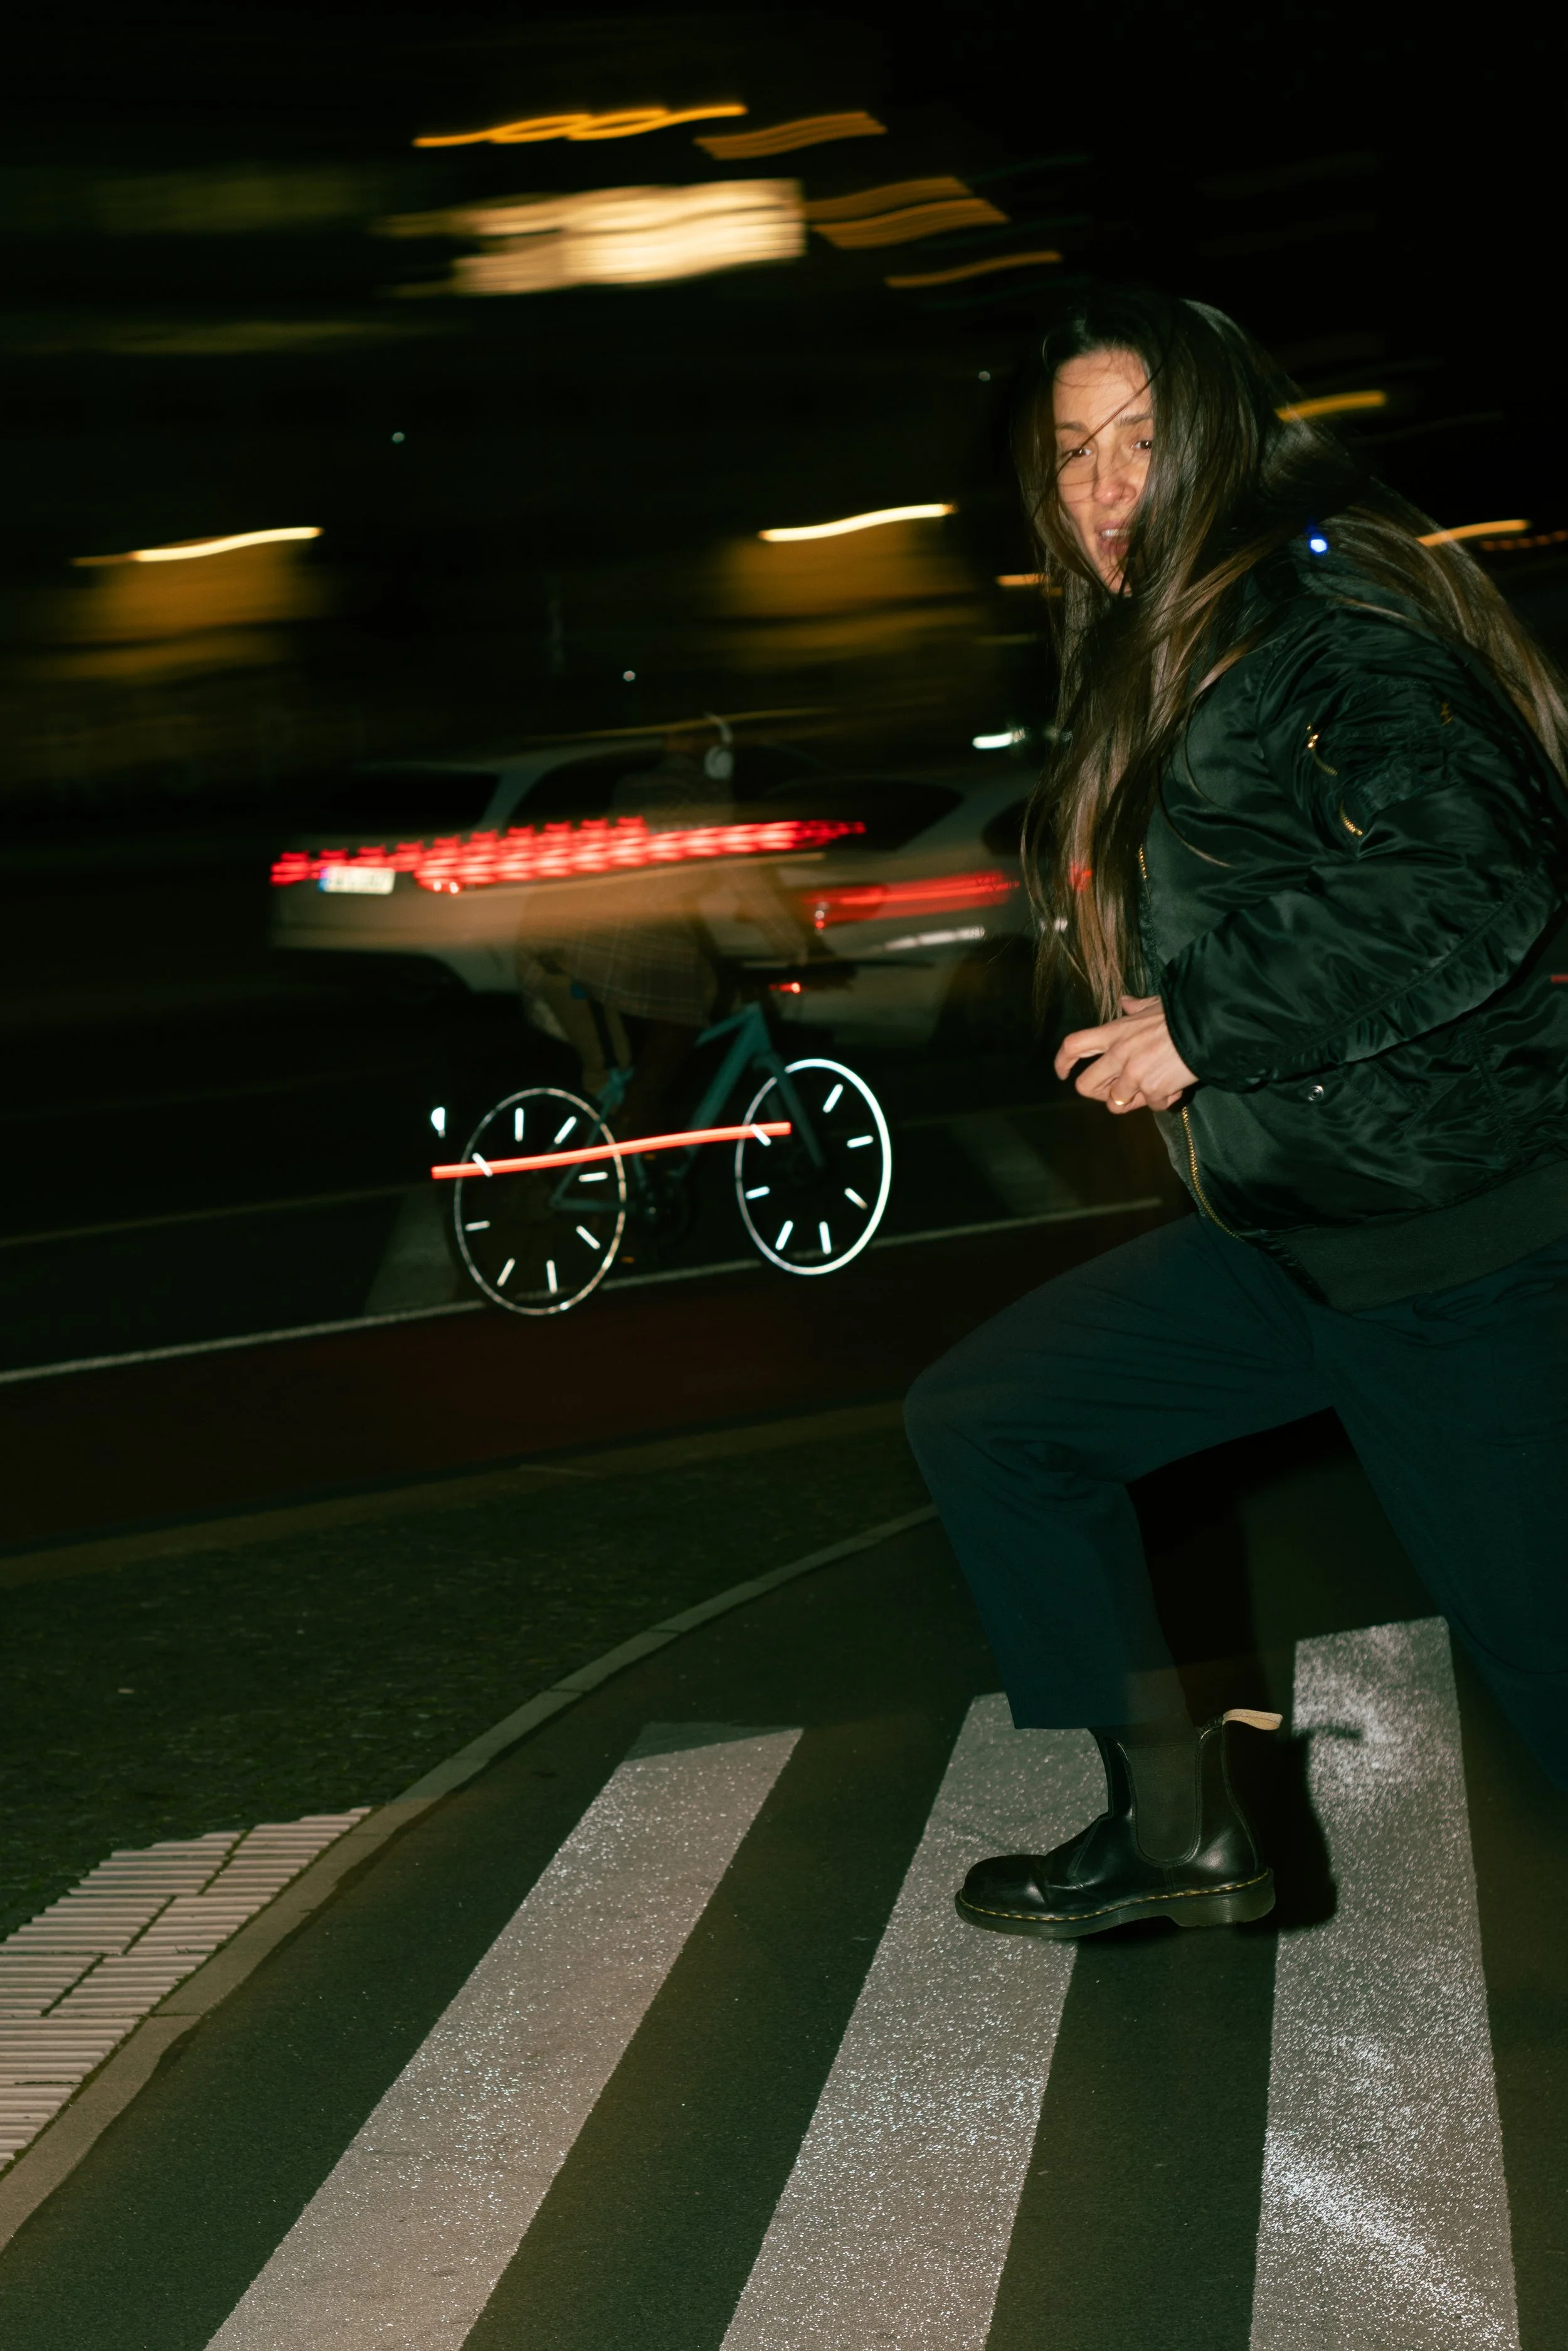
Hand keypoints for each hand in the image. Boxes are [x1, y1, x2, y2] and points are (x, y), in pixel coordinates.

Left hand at [1053, 994, 1197, 1113]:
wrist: (1207, 1026)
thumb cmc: (1180, 1014)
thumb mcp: (1154, 1005)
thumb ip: (1136, 1007)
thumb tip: (1126, 1001)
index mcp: (1114, 1032)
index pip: (1073, 1046)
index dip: (1062, 1062)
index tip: (1063, 1074)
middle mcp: (1118, 1055)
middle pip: (1085, 1086)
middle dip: (1097, 1094)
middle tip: (1114, 1092)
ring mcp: (1134, 1075)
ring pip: (1116, 1104)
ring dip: (1134, 1101)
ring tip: (1153, 1089)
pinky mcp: (1153, 1090)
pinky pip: (1152, 1106)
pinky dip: (1163, 1101)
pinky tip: (1175, 1087)